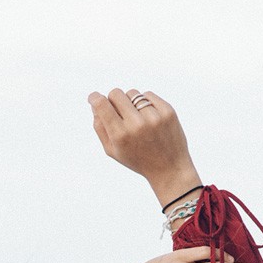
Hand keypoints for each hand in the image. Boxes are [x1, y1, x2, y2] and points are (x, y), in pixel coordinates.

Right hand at [88, 88, 200, 206]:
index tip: (93, 97)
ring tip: (137, 118)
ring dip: (131, 102)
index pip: (102, 105)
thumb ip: (100, 128)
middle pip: (116, 93)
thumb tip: (95, 104)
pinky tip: (149, 117)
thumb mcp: (113, 151)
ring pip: (133, 93)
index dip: (94, 98)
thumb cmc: (137, 160)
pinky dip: (145, 102)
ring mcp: (154, 117)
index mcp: (120, 136)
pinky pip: (148, 94)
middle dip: (113, 100)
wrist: (169, 169)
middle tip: (119, 112)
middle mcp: (136, 124)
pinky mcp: (167, 111)